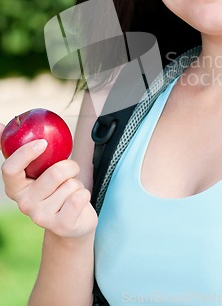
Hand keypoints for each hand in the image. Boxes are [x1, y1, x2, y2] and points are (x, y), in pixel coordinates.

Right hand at [0, 124, 97, 238]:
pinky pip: (81, 196)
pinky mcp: (62, 225)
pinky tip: (78, 201)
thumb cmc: (55, 189)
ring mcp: (41, 217)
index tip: (43, 142)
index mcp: (15, 188)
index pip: (9, 169)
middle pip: (54, 173)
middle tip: (69, 172)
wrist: (71, 223)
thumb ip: (21, 150)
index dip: (25, 153)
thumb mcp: (38, 170)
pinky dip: (85, 193)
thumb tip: (0, 124)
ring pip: (70, 184)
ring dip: (77, 183)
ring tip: (70, 192)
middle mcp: (24, 204)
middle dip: (70, 166)